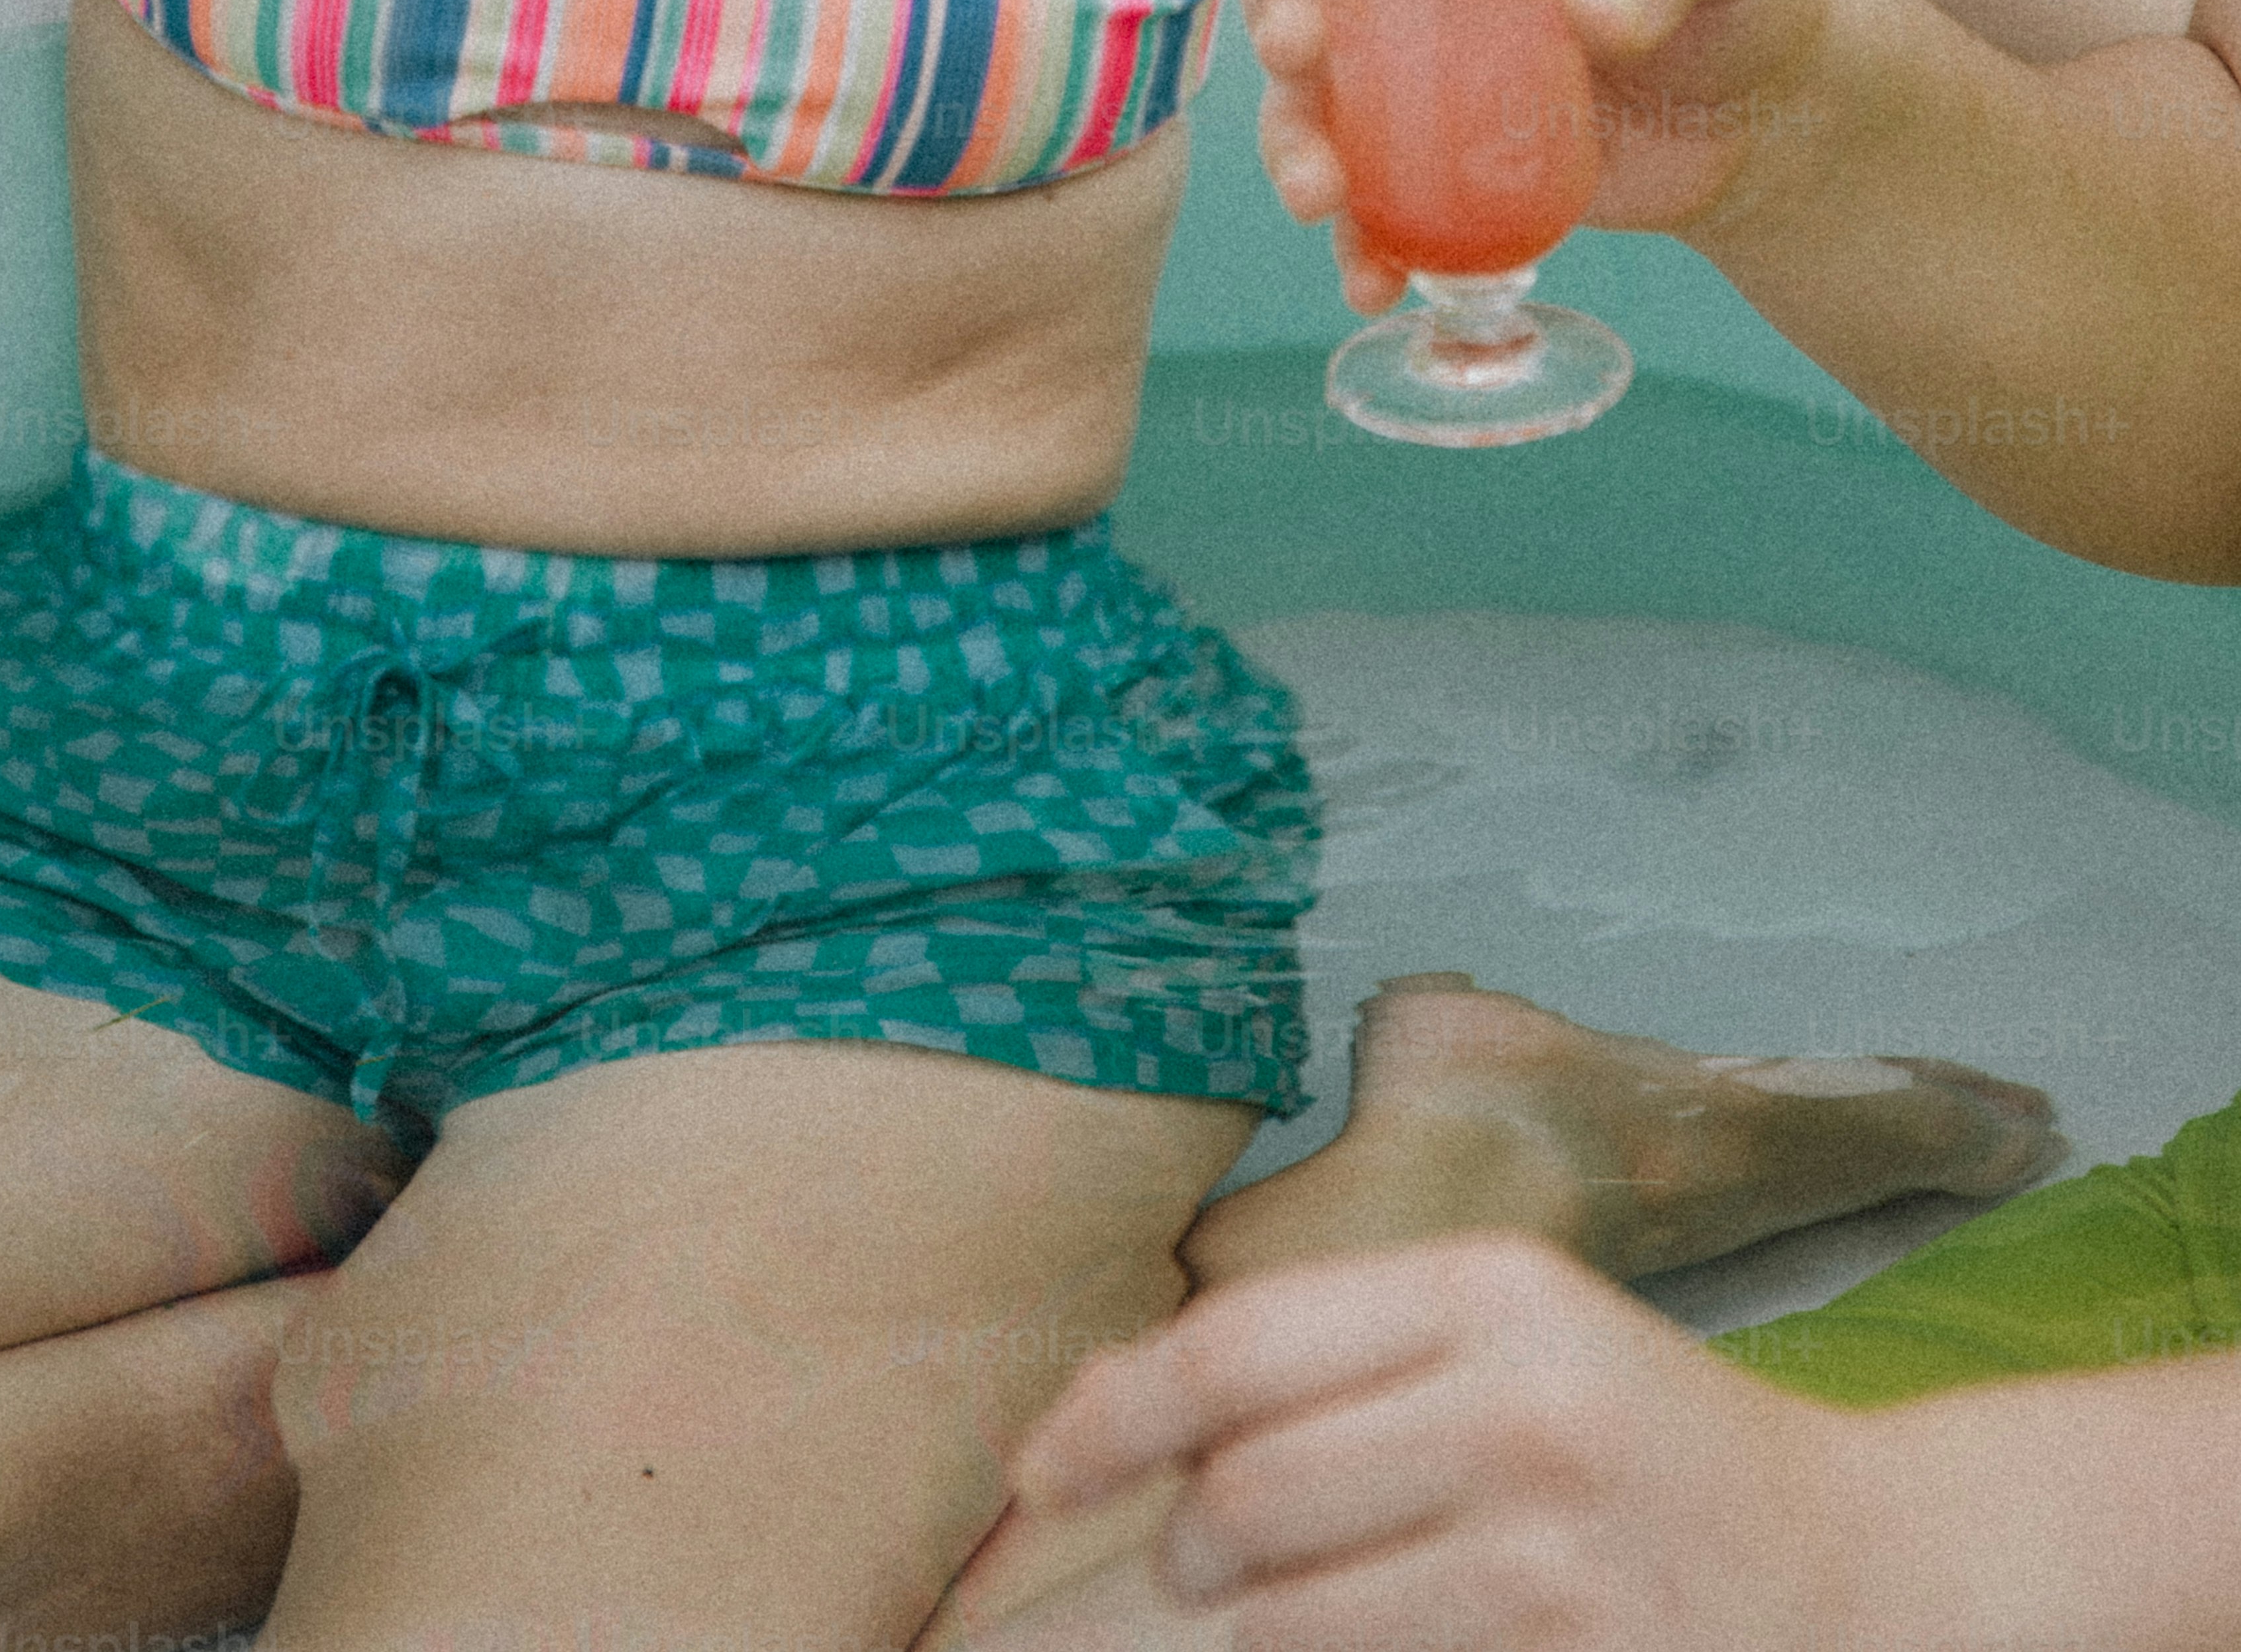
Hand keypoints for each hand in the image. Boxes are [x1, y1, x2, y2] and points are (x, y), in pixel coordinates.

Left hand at [1004, 1231, 1874, 1651]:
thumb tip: (1120, 1411)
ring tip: (1292, 1611)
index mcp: (1495, 1292)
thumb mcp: (1514, 1340)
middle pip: (1242, 1498)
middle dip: (1188, 1550)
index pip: (1235, 1350)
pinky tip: (1377, 1645)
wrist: (1875, 1571)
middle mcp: (1522, 1408)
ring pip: (1288, 1619)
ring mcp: (1554, 1557)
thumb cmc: (1654, 1450)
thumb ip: (1338, 1359)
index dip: (1108, 1415)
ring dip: (1253, 1634)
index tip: (1034, 1469)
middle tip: (1198, 1563)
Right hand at [1233, 0, 1837, 309]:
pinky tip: (1375, 277)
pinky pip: (1367, 177)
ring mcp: (1407, 35)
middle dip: (1279, 5)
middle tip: (1296, 52)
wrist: (1765, 109)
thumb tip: (1594, 13)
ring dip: (1294, 135)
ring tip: (1319, 195)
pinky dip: (1360, 232)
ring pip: (1315, 78)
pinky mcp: (1422, 132)